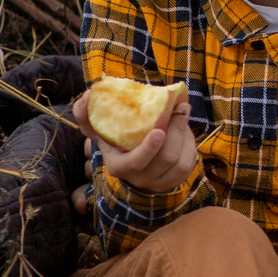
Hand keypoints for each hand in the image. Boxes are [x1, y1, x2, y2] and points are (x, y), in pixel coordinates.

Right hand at [75, 87, 199, 193]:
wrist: (133, 162)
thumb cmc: (114, 140)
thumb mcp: (99, 130)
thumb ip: (87, 114)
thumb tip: (89, 94)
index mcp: (119, 167)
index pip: (135, 163)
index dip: (148, 149)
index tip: (158, 131)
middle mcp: (140, 179)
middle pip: (165, 157)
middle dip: (176, 130)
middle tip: (181, 107)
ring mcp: (159, 182)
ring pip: (180, 160)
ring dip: (185, 133)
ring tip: (183, 113)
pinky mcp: (177, 180)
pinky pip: (189, 161)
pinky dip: (190, 142)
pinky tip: (184, 129)